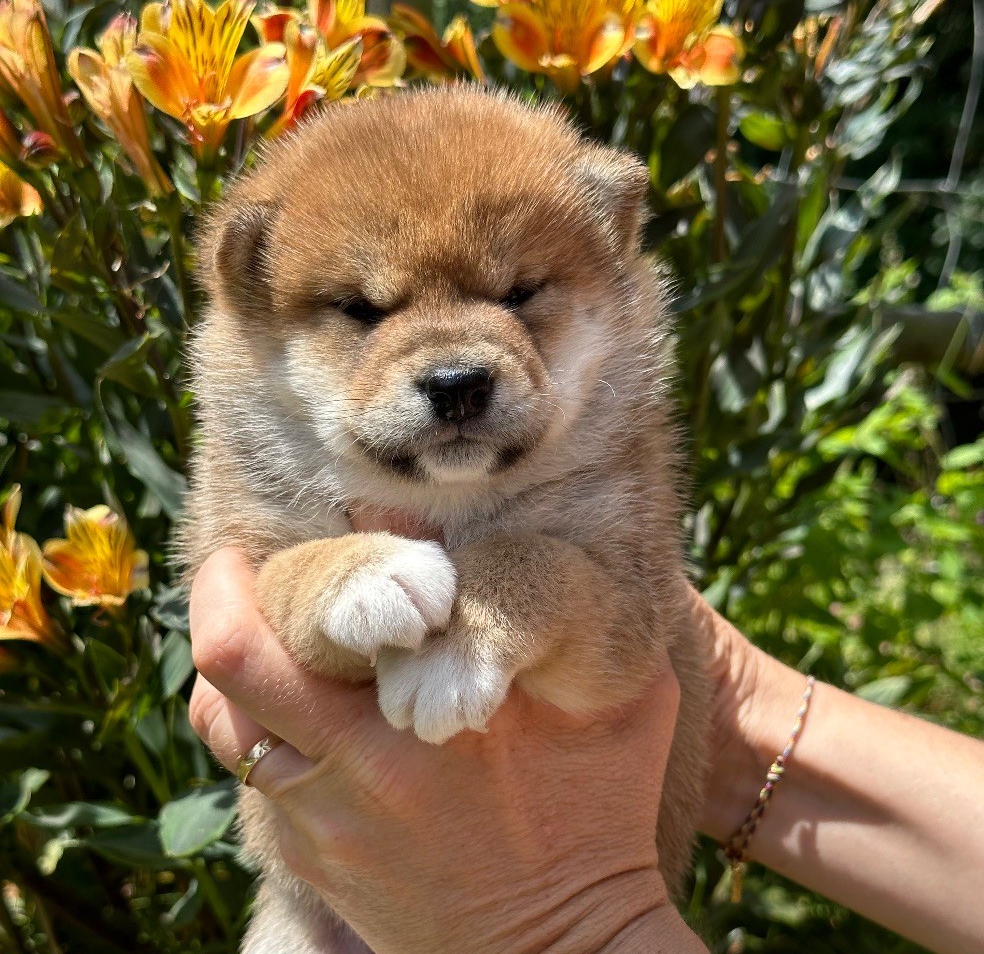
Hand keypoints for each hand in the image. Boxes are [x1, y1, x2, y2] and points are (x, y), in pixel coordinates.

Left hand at [189, 524, 706, 952]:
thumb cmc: (599, 815)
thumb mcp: (615, 697)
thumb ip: (544, 600)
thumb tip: (464, 530)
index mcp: (419, 724)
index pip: (299, 622)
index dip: (279, 573)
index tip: (276, 544)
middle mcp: (350, 773)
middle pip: (229, 666)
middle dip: (222, 600)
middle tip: (238, 567)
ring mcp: (319, 826)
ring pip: (225, 722)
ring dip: (238, 662)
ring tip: (268, 626)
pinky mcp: (310, 861)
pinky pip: (255, 771)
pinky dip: (261, 719)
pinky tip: (307, 700)